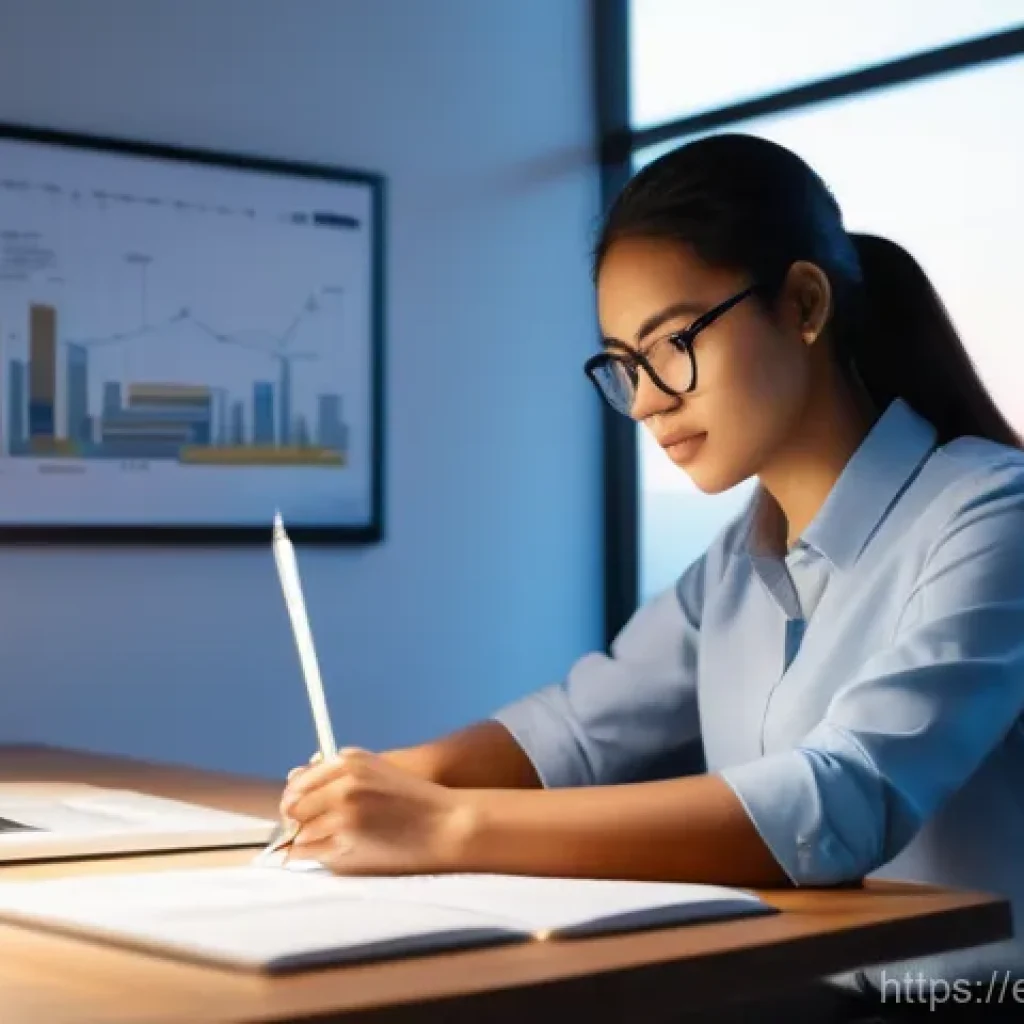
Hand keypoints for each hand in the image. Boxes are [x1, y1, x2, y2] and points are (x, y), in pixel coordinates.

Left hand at [279, 747, 473, 874]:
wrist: (445, 821)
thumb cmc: (413, 797)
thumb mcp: (375, 771)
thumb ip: (338, 773)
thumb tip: (294, 777)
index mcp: (348, 761)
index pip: (299, 782)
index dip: (293, 801)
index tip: (293, 813)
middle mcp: (343, 782)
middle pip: (295, 806)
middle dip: (293, 822)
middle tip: (296, 835)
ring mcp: (345, 809)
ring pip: (300, 830)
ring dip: (301, 841)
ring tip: (309, 848)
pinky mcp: (349, 836)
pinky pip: (311, 850)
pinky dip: (309, 855)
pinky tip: (316, 856)